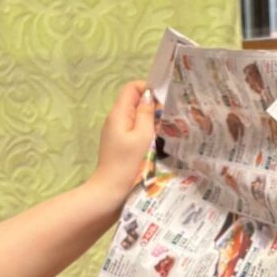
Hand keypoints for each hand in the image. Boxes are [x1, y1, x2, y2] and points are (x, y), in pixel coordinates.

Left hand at [86, 80, 156, 215]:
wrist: (110, 188)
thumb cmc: (128, 162)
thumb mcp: (142, 135)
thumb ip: (146, 113)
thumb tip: (149, 96)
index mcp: (119, 113)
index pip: (132, 87)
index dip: (148, 88)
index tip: (163, 101)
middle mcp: (114, 118)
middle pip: (133, 100)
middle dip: (150, 104)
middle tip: (166, 116)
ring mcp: (115, 130)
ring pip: (133, 114)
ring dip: (148, 117)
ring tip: (163, 127)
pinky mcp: (118, 141)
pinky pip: (131, 127)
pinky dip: (143, 128)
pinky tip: (153, 139)